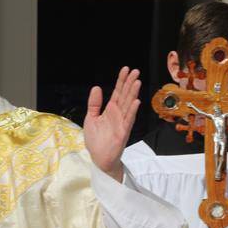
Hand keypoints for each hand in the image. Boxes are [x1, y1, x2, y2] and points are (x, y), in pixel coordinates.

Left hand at [83, 67, 141, 181]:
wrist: (99, 158)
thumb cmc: (96, 140)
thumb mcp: (90, 118)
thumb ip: (94, 104)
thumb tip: (96, 87)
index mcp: (110, 110)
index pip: (118, 92)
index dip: (121, 81)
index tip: (126, 69)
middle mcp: (118, 114)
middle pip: (126, 95)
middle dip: (130, 83)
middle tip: (135, 71)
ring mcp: (122, 122)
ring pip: (129, 105)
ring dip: (133, 94)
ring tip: (137, 81)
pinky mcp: (123, 132)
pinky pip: (129, 120)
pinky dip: (132, 111)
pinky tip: (136, 101)